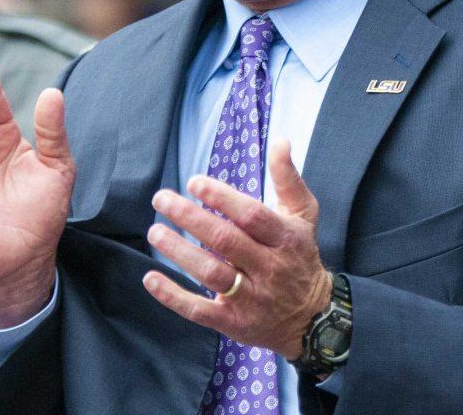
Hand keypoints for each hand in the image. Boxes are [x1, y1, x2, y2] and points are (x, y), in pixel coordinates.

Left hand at [142, 138, 330, 359]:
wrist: (311, 317)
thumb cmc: (300, 255)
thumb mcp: (303, 215)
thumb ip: (288, 178)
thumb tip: (280, 141)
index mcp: (286, 238)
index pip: (251, 216)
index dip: (222, 198)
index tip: (194, 182)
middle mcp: (269, 268)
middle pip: (225, 241)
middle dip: (190, 218)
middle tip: (161, 199)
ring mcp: (251, 298)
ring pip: (210, 273)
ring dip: (179, 252)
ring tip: (155, 232)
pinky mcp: (234, 322)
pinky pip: (199, 310)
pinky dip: (172, 296)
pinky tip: (150, 278)